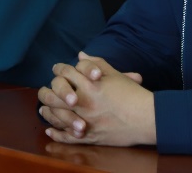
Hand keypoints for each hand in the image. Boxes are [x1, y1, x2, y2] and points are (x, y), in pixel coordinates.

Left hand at [38, 53, 152, 145]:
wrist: (147, 118)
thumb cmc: (133, 94)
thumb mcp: (115, 74)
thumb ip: (95, 63)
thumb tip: (80, 55)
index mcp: (89, 84)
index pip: (65, 71)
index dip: (59, 68)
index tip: (57, 70)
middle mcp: (84, 102)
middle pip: (54, 93)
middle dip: (48, 90)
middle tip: (46, 90)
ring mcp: (85, 120)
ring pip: (56, 115)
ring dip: (48, 111)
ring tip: (44, 109)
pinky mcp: (89, 136)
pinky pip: (66, 136)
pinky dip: (56, 133)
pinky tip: (50, 130)